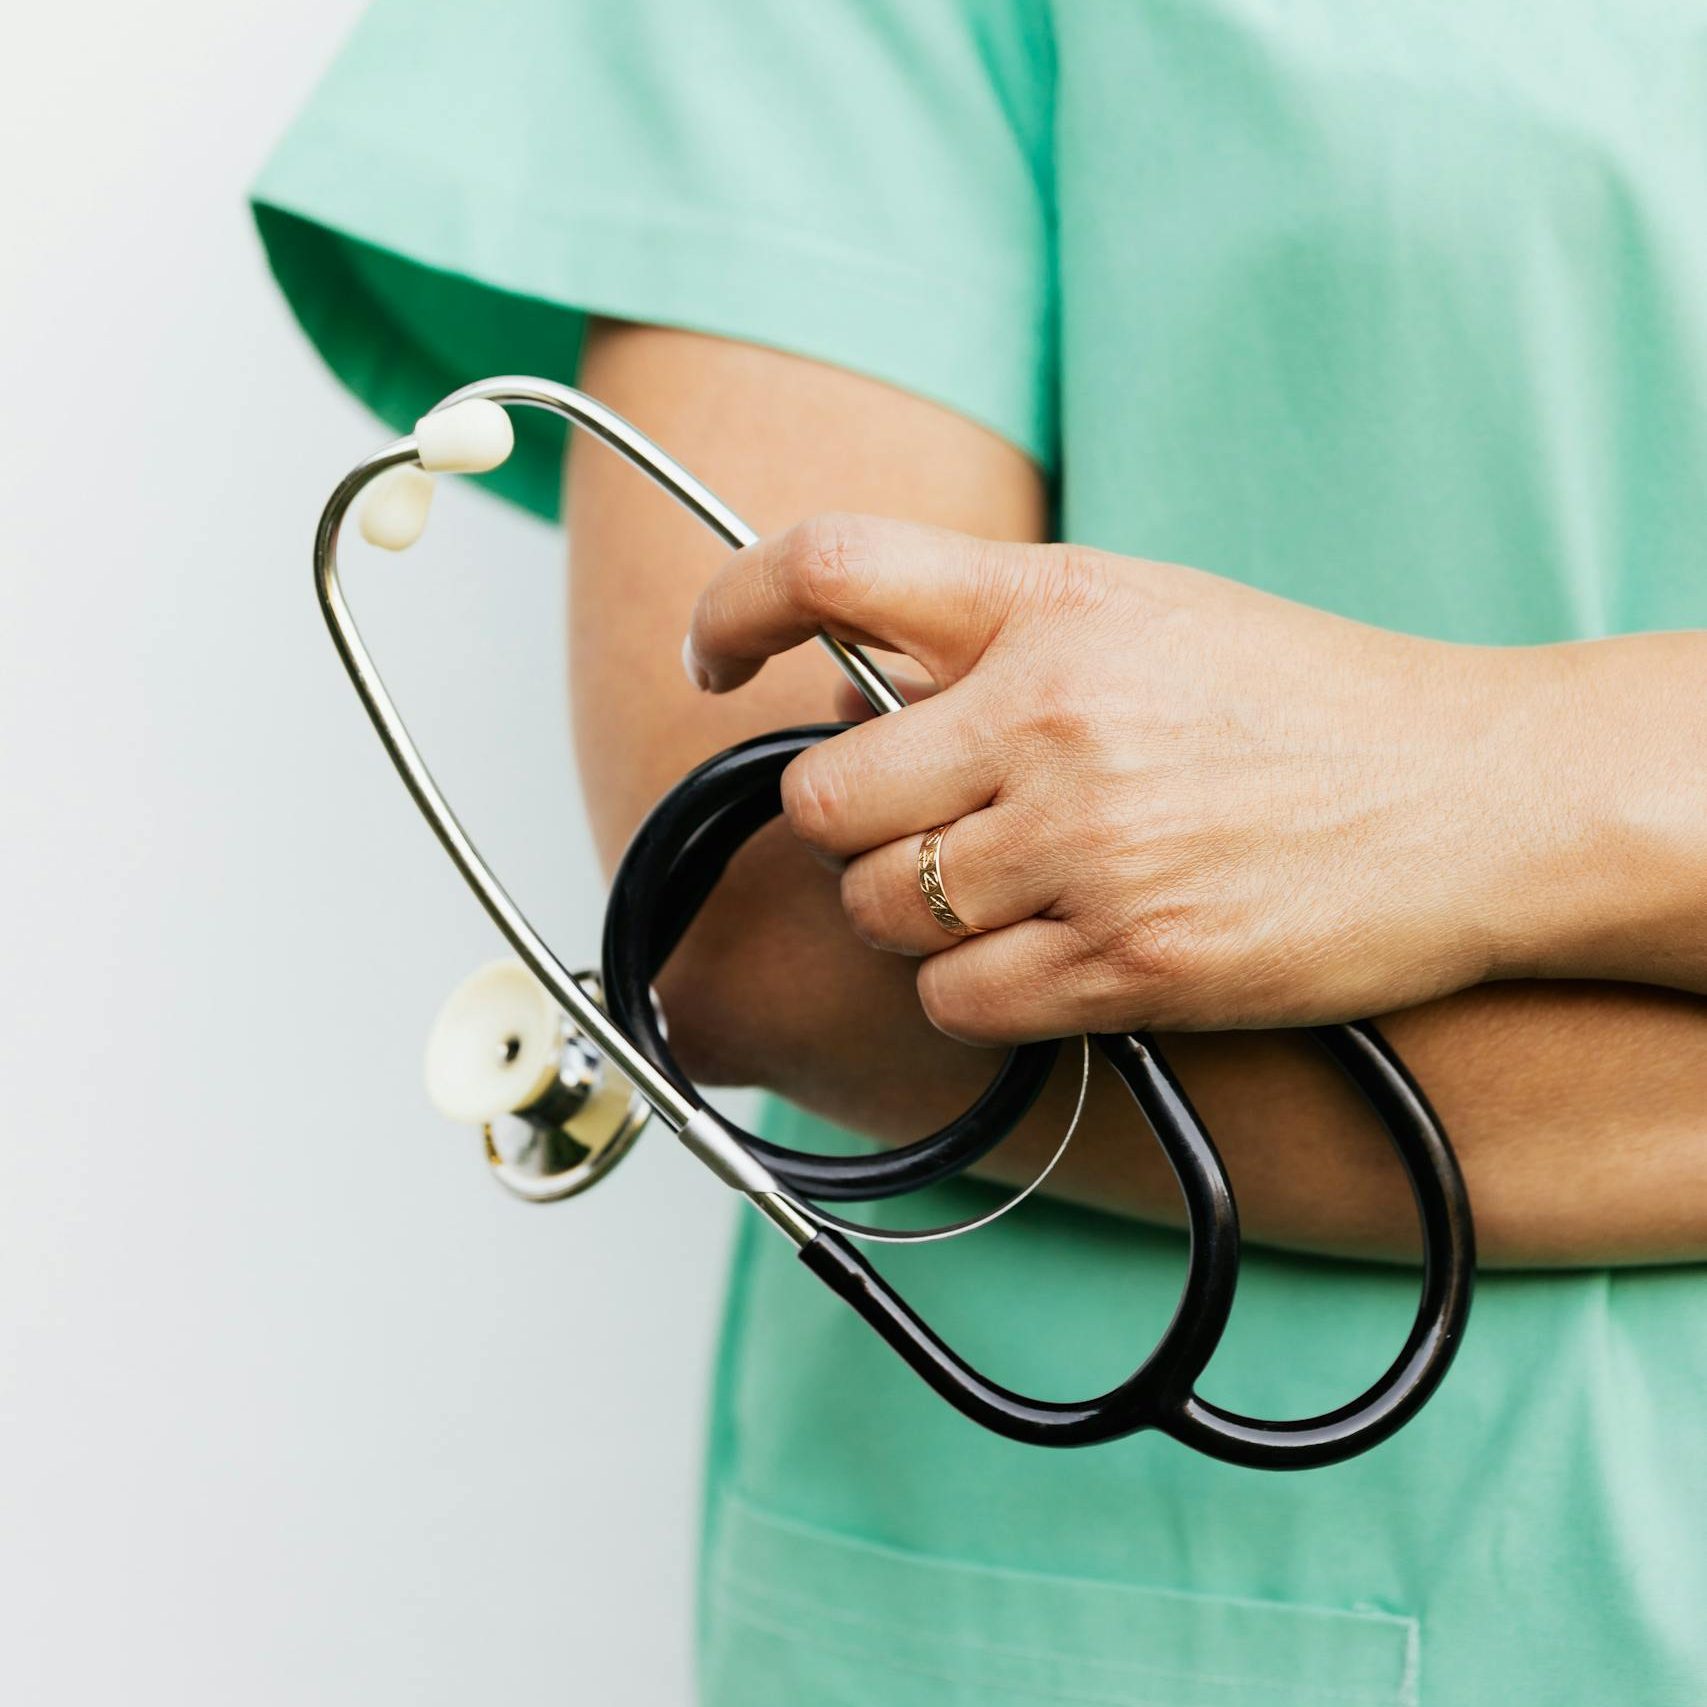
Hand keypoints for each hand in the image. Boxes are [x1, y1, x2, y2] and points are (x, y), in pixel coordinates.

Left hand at [683, 515, 1601, 1042]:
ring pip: (879, 911)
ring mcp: (1090, 846)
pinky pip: (958, 1001)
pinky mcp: (1132, 964)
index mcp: (1052, 603)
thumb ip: (994, 639)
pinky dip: (976, 992)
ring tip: (1005, 892)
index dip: (732, 611)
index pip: (827, 566)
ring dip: (912, 916)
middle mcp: (1053, 716)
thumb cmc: (1308, 702)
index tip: (716, 661)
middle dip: (846, 826)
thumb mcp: (1147, 614)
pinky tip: (1046, 956)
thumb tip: (851, 688)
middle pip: (821, 796)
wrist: (1480, 796)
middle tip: (909, 827)